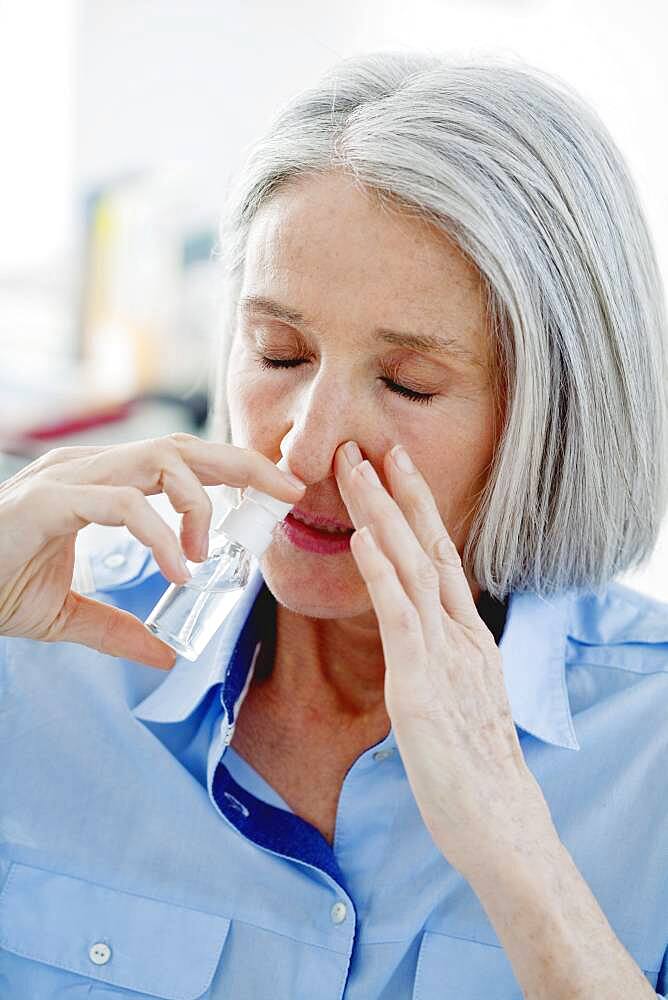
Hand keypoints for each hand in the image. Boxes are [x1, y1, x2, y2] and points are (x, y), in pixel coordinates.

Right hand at [0, 434, 304, 668]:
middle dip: (242, 464)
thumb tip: (166, 656)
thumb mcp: (65, 614)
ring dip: (200, 502)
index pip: (180, 461)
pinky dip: (160, 534)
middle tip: (288, 490)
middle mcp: (88, 471)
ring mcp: (68, 480)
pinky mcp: (48, 502)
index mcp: (98, 485)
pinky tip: (177, 569)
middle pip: (183, 447)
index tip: (277, 493)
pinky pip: (122, 504)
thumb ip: (117, 628)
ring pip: (159, 461)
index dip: (233, 470)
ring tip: (205, 555)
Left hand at [334, 441, 552, 877]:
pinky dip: (382, 571)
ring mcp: (443, 656)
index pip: (441, 559)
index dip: (417, 511)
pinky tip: (365, 535)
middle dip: (398, 492)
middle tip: (371, 445)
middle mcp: (460, 635)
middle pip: (428, 548)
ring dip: (382, 513)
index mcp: (468, 638)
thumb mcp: (462, 699)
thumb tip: (421, 641)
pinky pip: (400, 616)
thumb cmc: (473, 770)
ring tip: (357, 468)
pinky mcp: (420, 685)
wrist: (499, 823)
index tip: (395, 470)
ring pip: (412, 567)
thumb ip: (444, 662)